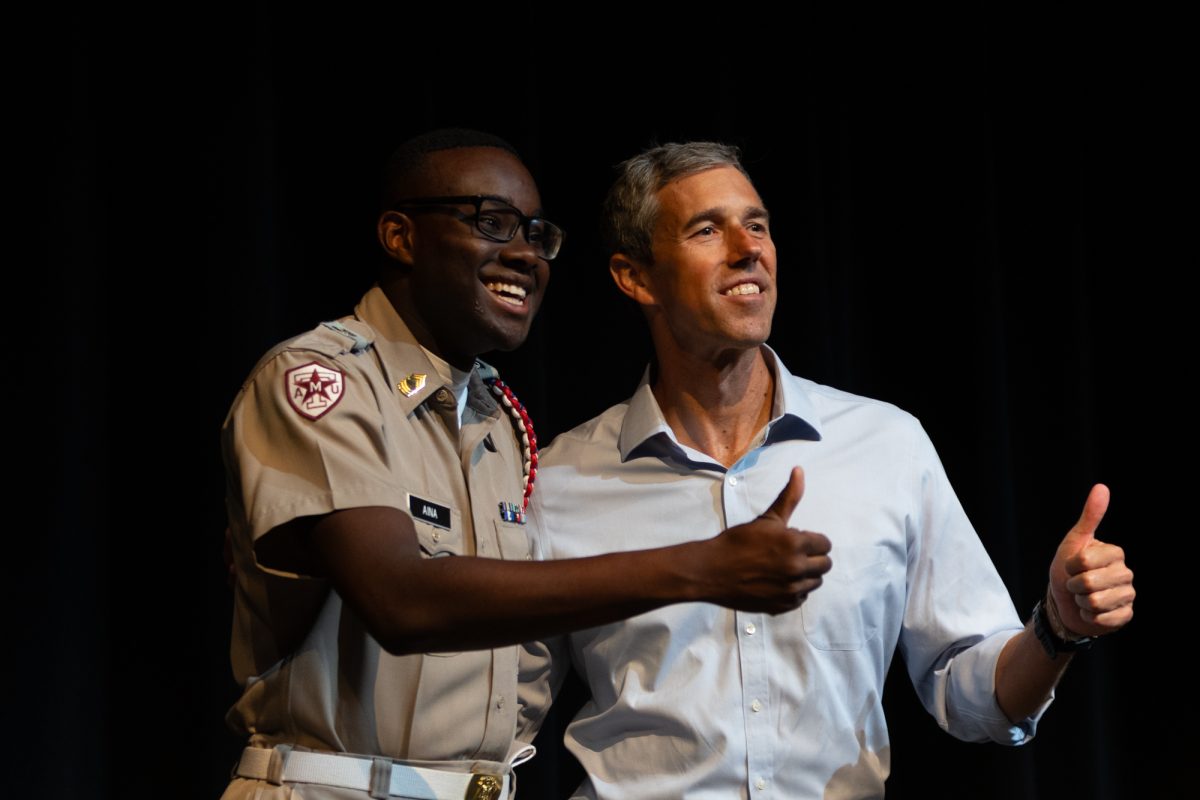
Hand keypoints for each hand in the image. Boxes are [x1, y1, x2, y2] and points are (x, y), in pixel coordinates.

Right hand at [701, 467, 831, 613]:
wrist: (712, 570)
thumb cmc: (738, 541)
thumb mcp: (767, 519)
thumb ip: (789, 496)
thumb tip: (800, 470)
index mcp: (796, 544)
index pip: (825, 544)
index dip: (811, 540)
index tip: (796, 540)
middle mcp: (797, 569)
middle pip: (825, 565)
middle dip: (812, 558)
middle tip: (791, 554)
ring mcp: (791, 590)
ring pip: (815, 582)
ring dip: (805, 575)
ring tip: (783, 567)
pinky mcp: (783, 606)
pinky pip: (801, 598)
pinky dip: (793, 591)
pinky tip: (777, 582)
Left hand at [1048, 484, 1134, 638]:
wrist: (1065, 602)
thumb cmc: (1068, 570)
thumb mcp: (1074, 542)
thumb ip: (1089, 517)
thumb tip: (1102, 486)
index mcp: (1115, 553)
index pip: (1085, 560)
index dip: (1070, 566)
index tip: (1071, 566)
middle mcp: (1126, 573)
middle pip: (1090, 583)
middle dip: (1074, 586)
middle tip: (1076, 585)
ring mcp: (1128, 595)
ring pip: (1096, 602)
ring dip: (1081, 603)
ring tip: (1083, 598)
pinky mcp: (1126, 616)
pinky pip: (1103, 619)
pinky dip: (1089, 618)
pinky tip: (1091, 613)